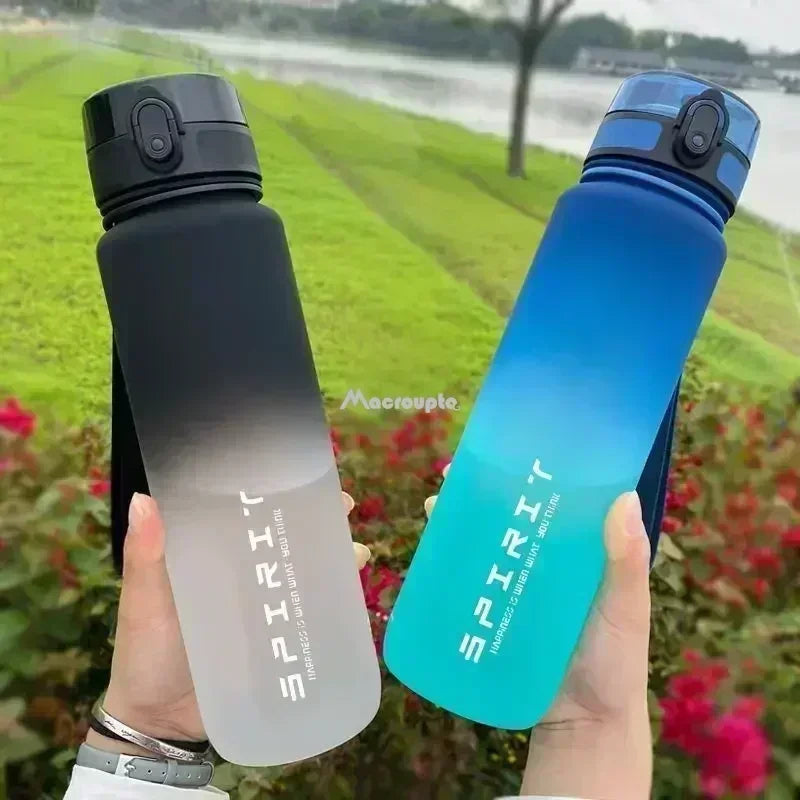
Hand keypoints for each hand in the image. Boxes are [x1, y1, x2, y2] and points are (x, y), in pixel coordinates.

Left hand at [87, 492, 370, 756]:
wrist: (160, 724)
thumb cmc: (144, 654)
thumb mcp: (143, 602)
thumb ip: (144, 557)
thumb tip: (143, 499)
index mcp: (210, 555)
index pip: (248, 513)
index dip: (276, 491)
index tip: (302, 474)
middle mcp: (242, 575)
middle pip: (285, 538)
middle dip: (318, 519)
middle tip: (343, 508)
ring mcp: (263, 608)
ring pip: (305, 573)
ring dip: (334, 558)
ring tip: (356, 553)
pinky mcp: (278, 640)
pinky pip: (309, 614)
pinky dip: (333, 603)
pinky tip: (352, 597)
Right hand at [426, 472, 651, 799]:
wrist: (583, 725)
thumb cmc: (615, 663)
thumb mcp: (627, 609)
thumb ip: (626, 562)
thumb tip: (625, 498)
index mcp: (577, 552)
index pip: (553, 501)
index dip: (530, 473)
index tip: (506, 448)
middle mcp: (542, 563)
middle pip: (507, 517)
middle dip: (479, 493)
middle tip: (454, 474)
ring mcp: (513, 588)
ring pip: (481, 545)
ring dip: (456, 524)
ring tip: (435, 507)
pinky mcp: (491, 614)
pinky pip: (466, 585)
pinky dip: (445, 567)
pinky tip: (427, 555)